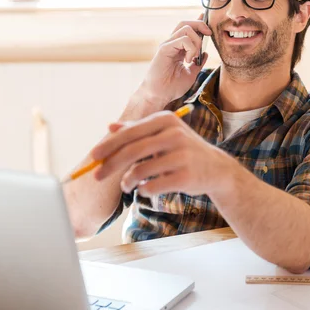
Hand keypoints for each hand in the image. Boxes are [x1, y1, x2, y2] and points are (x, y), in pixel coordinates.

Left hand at [90, 111, 237, 196]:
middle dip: (110, 165)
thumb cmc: (183, 150)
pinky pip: (152, 187)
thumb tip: (110, 126)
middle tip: (97, 176)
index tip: (94, 156)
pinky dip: (142, 190)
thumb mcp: (163, 134)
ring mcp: (182, 155)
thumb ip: (137, 130)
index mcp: (166, 120)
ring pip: (140, 171)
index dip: (109, 145)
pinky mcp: (186, 176)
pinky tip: (144, 189)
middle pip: (132, 151)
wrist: (216, 168)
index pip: (130, 133)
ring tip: (126, 185)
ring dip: (126, 181)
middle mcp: (175, 134)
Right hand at [138, 15, 211, 105]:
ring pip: (186, 28)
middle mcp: (172, 44)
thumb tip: (205, 53)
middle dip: (200, 25)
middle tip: (209, 35)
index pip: (188, 29)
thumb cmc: (172, 87)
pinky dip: (191, 49)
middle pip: (186, 23)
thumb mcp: (191, 74)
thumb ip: (198, 63)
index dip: (199, 23)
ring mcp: (167, 45)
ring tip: (195, 57)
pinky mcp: (164, 49)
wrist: (159, 96)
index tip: (209, 28)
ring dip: (197, 41)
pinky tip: (189, 61)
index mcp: (177, 48)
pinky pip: (182, 40)